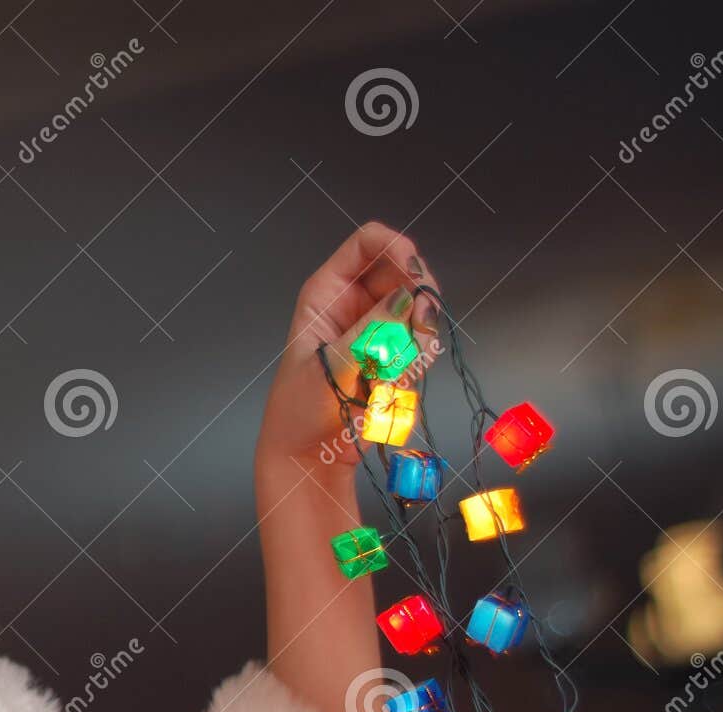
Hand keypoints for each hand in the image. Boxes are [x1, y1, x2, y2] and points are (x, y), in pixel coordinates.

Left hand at [255, 221, 442, 472]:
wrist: (309, 456)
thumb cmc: (299, 409)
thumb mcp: (331, 365)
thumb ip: (371, 331)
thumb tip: (408, 299)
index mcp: (327, 292)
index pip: (368, 243)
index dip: (397, 248)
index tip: (417, 275)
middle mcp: (355, 303)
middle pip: (405, 272)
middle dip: (418, 298)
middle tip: (420, 327)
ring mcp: (378, 328)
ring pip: (420, 310)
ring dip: (416, 338)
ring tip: (389, 374)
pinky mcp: (394, 355)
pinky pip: (422, 343)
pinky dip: (417, 362)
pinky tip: (391, 386)